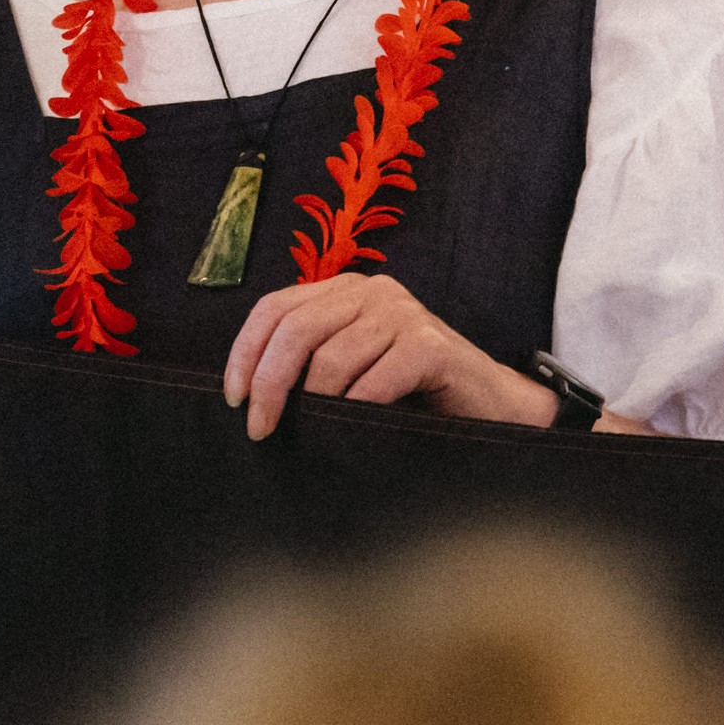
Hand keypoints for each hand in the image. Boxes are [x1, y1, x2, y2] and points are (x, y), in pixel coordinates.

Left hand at [223, 273, 548, 439]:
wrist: (489, 404)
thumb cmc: (412, 392)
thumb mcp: (352, 367)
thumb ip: (311, 361)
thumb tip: (250, 392)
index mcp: (345, 290)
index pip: (275, 308)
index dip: (244, 352)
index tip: (234, 397)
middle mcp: (372, 291)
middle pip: (296, 330)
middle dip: (269, 384)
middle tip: (260, 428)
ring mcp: (403, 313)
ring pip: (331, 360)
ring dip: (314, 406)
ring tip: (312, 434)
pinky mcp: (430, 343)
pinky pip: (373, 382)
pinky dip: (356, 410)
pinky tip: (356, 431)